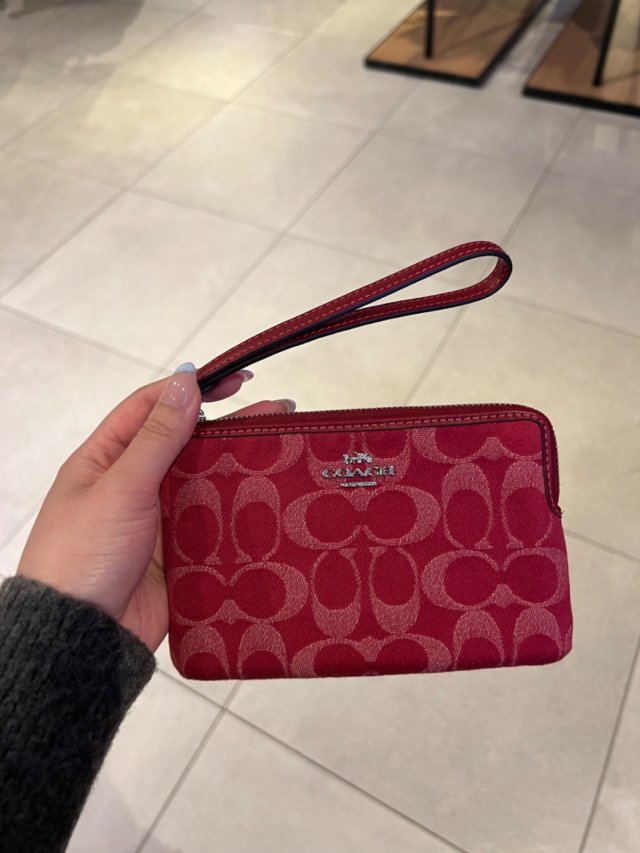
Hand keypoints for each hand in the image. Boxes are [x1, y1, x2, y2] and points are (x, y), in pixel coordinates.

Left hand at [17, 364, 292, 652]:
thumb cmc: (83, 555)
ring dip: (239, 464)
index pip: (153, 409)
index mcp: (107, 459)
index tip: (235, 380)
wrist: (83, 637)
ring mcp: (160, 519)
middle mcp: (134, 484)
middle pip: (188, 444)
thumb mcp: (120, 486)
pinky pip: (214, 522)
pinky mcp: (181, 552)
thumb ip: (157, 436)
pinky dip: (239, 509)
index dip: (192, 389)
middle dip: (230, 426)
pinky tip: (269, 495)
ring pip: (206, 482)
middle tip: (279, 412)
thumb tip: (183, 381)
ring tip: (283, 447)